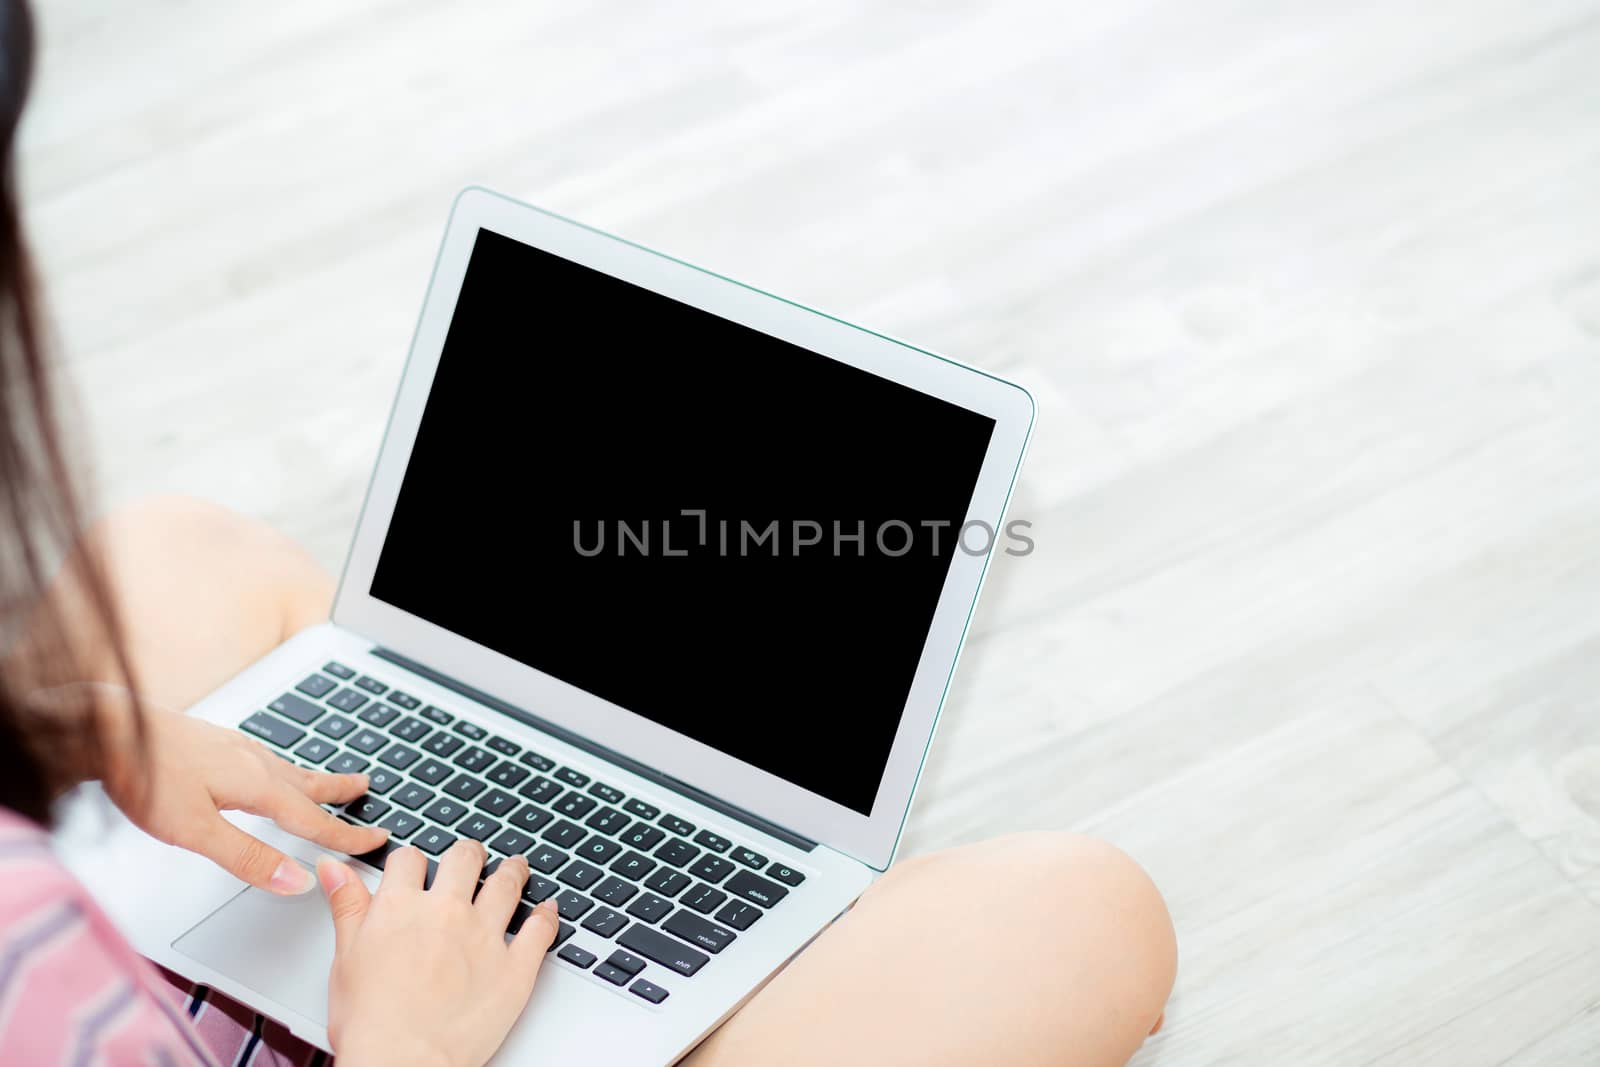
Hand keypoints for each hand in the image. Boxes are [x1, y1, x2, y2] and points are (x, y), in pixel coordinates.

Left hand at [100, 700, 387, 893]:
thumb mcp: (196, 832)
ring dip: (314, 778)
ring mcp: (232, 748)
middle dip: (339, 791)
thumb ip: (248, 858)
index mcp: (256, 785)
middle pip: (308, 783)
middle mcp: (252, 762)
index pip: (313, 819)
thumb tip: (297, 880)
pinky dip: (283, 770)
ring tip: (327, 781)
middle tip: (367, 790)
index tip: (376, 839)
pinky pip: (264, 759)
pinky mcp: (212, 742)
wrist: (104, 730)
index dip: (346, 835)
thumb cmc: (143, 777)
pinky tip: (266, 770)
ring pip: (287, 768)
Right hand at [319, 842, 560, 1066]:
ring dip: (513, 871)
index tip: (418, 868)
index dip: (413, 862)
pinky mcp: (515, 967)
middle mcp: (447, 913)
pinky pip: (541, 930)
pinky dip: (547, 915)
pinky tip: (548, 909)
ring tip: (516, 868)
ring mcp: (485, 937)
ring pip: (507, 884)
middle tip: (472, 858)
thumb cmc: (370, 1024)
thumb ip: (346, 906)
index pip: (410, 859)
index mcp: (401, 908)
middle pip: (465, 859)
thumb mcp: (344, 958)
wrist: (402, 1064)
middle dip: (468, 855)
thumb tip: (335, 867)